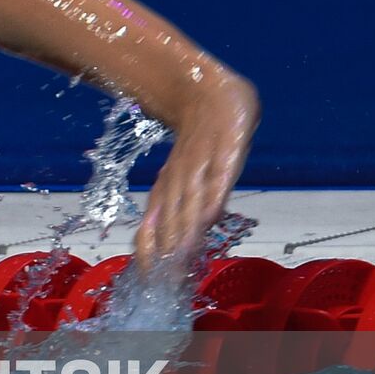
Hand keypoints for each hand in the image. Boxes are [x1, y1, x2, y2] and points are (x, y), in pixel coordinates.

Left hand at [134, 78, 259, 276]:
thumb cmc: (197, 141)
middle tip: (164, 284)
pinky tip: (212, 216)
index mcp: (167, 188)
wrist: (204, 89)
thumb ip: (185, 206)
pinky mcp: (226, 148)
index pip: (153, 226)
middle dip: (167, 254)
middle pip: (171, 223)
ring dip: (184, 232)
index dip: (150, 253)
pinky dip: (214, 194)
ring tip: (179, 260)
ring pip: (190, 202)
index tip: (148, 281)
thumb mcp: (186, 175)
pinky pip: (219, 174)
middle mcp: (179, 180)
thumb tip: (186, 241)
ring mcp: (201, 164)